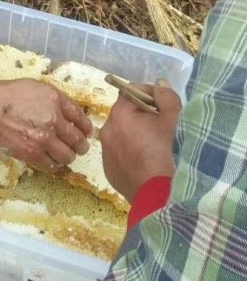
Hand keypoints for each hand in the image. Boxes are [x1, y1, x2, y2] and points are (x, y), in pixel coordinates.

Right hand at [0, 78, 92, 171]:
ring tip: (65, 155)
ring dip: (69, 156)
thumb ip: (54, 99)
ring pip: (68, 156)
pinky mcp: (33, 154)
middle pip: (78, 139)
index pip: (80, 118)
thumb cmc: (8, 94)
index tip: (87, 133)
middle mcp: (54, 120)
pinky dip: (55, 165)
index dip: (86, 128)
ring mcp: (44, 139)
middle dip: (82, 146)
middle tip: (80, 148)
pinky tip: (52, 161)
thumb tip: (68, 111)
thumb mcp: (35, 87)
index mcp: (55, 100)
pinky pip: (52, 165)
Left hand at [99, 79, 180, 202]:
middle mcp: (107, 130)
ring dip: (136, 136)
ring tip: (157, 148)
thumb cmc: (170, 152)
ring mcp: (106, 153)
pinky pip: (120, 155)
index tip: (164, 106)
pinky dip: (132, 155)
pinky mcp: (110, 172)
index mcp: (120, 114)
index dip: (149, 95)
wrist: (162, 196)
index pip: (130, 91)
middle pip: (126, 114)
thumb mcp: (175, 120)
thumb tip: (158, 85)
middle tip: (163, 128)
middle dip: (143, 117)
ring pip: (122, 136)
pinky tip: (148, 164)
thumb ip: (166, 97)